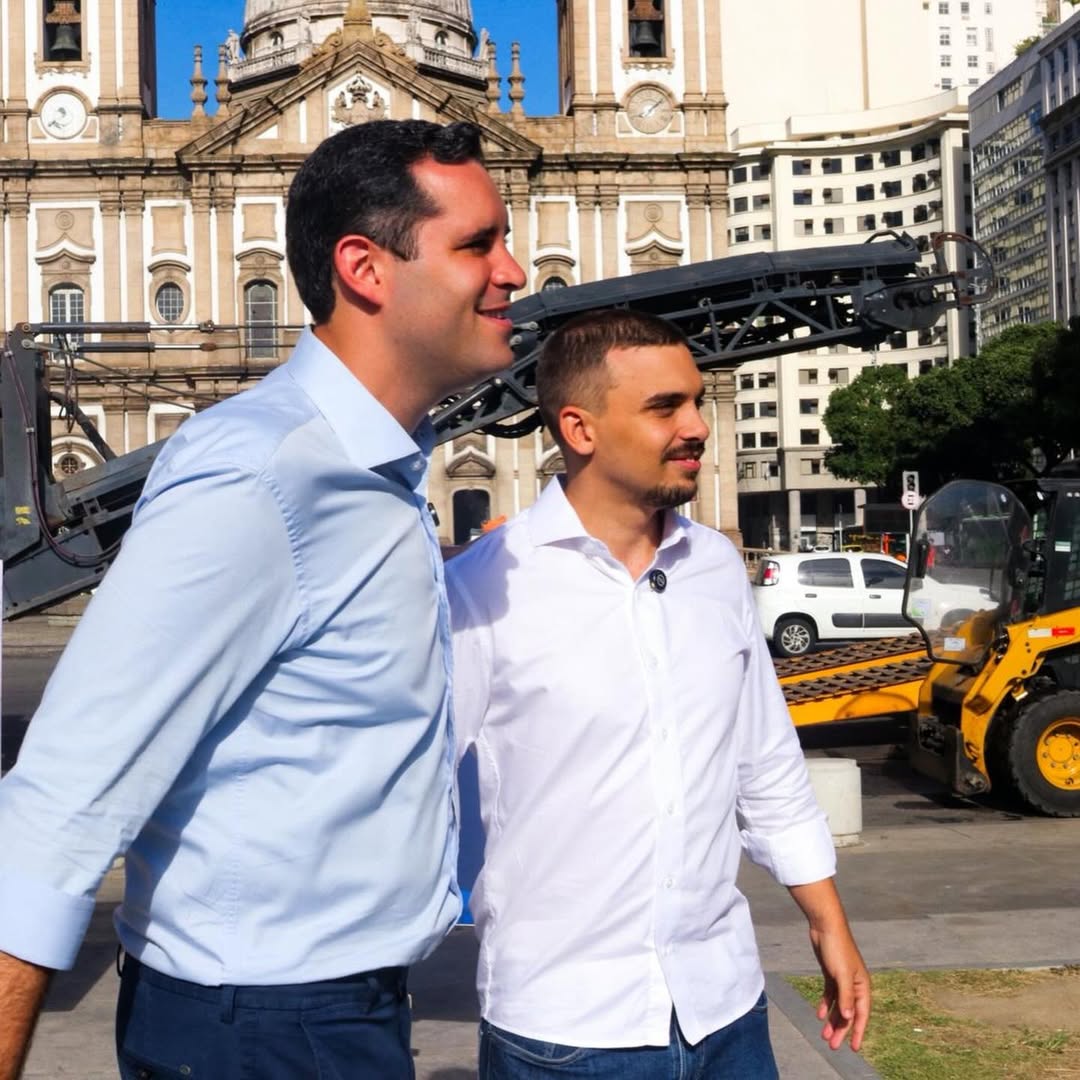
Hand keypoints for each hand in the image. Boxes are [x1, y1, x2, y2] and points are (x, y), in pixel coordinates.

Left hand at [807, 920, 870, 1051]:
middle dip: (841, 1030)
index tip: (854, 1049)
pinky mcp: (831, 974)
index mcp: (862, 986)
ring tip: (824, 1035)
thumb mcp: (841, 974)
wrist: (825, 926)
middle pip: (848, 1013)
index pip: (861, 1015)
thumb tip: (850, 1019)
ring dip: (832, 1020)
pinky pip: (830, 995)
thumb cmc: (837, 948)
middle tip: (832, 1046)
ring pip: (839, 1006)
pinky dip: (826, 1005)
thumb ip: (846, 997)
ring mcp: (842, 980)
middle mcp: (854, 985)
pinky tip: (820, 1015)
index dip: (858, 1032)